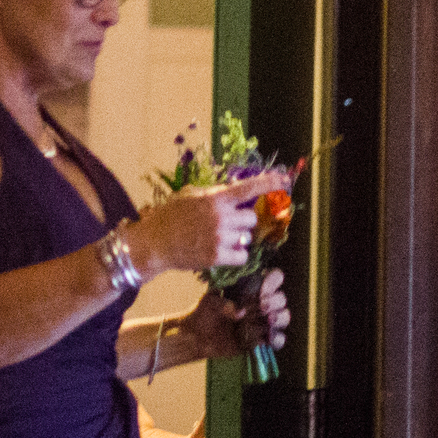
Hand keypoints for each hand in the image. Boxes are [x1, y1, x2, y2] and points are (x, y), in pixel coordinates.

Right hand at [129, 170, 288, 276]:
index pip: (248, 188)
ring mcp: (219, 238)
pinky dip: (236, 254)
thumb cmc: (169, 216)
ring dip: (237, 238)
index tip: (284, 180)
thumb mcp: (189, 195)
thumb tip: (237, 192)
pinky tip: (221, 250)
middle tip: (226, 223)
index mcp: (214, 199)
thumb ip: (214, 193)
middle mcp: (220, 217)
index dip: (269, 183)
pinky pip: (242, 255)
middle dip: (242, 220)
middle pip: (251, 218)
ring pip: (247, 237)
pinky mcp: (216, 257)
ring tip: (217, 237)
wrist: (153, 243)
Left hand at [177, 269, 291, 363]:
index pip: (273, 278)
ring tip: (268, 321)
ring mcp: (262, 321)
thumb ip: (223, 303)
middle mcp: (260, 304)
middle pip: (281, 298)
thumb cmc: (204, 313)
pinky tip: (267, 339)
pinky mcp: (261, 339)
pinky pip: (279, 339)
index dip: (272, 282)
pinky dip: (277, 339)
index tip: (262, 291)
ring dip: (279, 318)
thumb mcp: (209, 302)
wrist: (198, 337)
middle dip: (275, 302)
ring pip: (284, 316)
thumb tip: (240, 312)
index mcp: (251, 289)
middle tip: (262, 307)